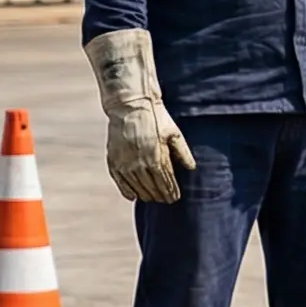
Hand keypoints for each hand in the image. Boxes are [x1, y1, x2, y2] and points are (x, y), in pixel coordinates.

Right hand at [84, 29, 191, 202]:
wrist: (131, 106)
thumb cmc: (157, 118)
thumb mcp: (175, 133)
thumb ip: (182, 152)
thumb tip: (191, 169)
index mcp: (157, 157)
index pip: (166, 182)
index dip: (171, 192)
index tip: (175, 198)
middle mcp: (140, 163)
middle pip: (152, 187)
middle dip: (160, 195)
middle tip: (166, 200)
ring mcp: (125, 162)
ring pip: (137, 186)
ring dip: (146, 194)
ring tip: (153, 198)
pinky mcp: (113, 159)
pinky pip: (119, 181)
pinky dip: (126, 190)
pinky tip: (133, 196)